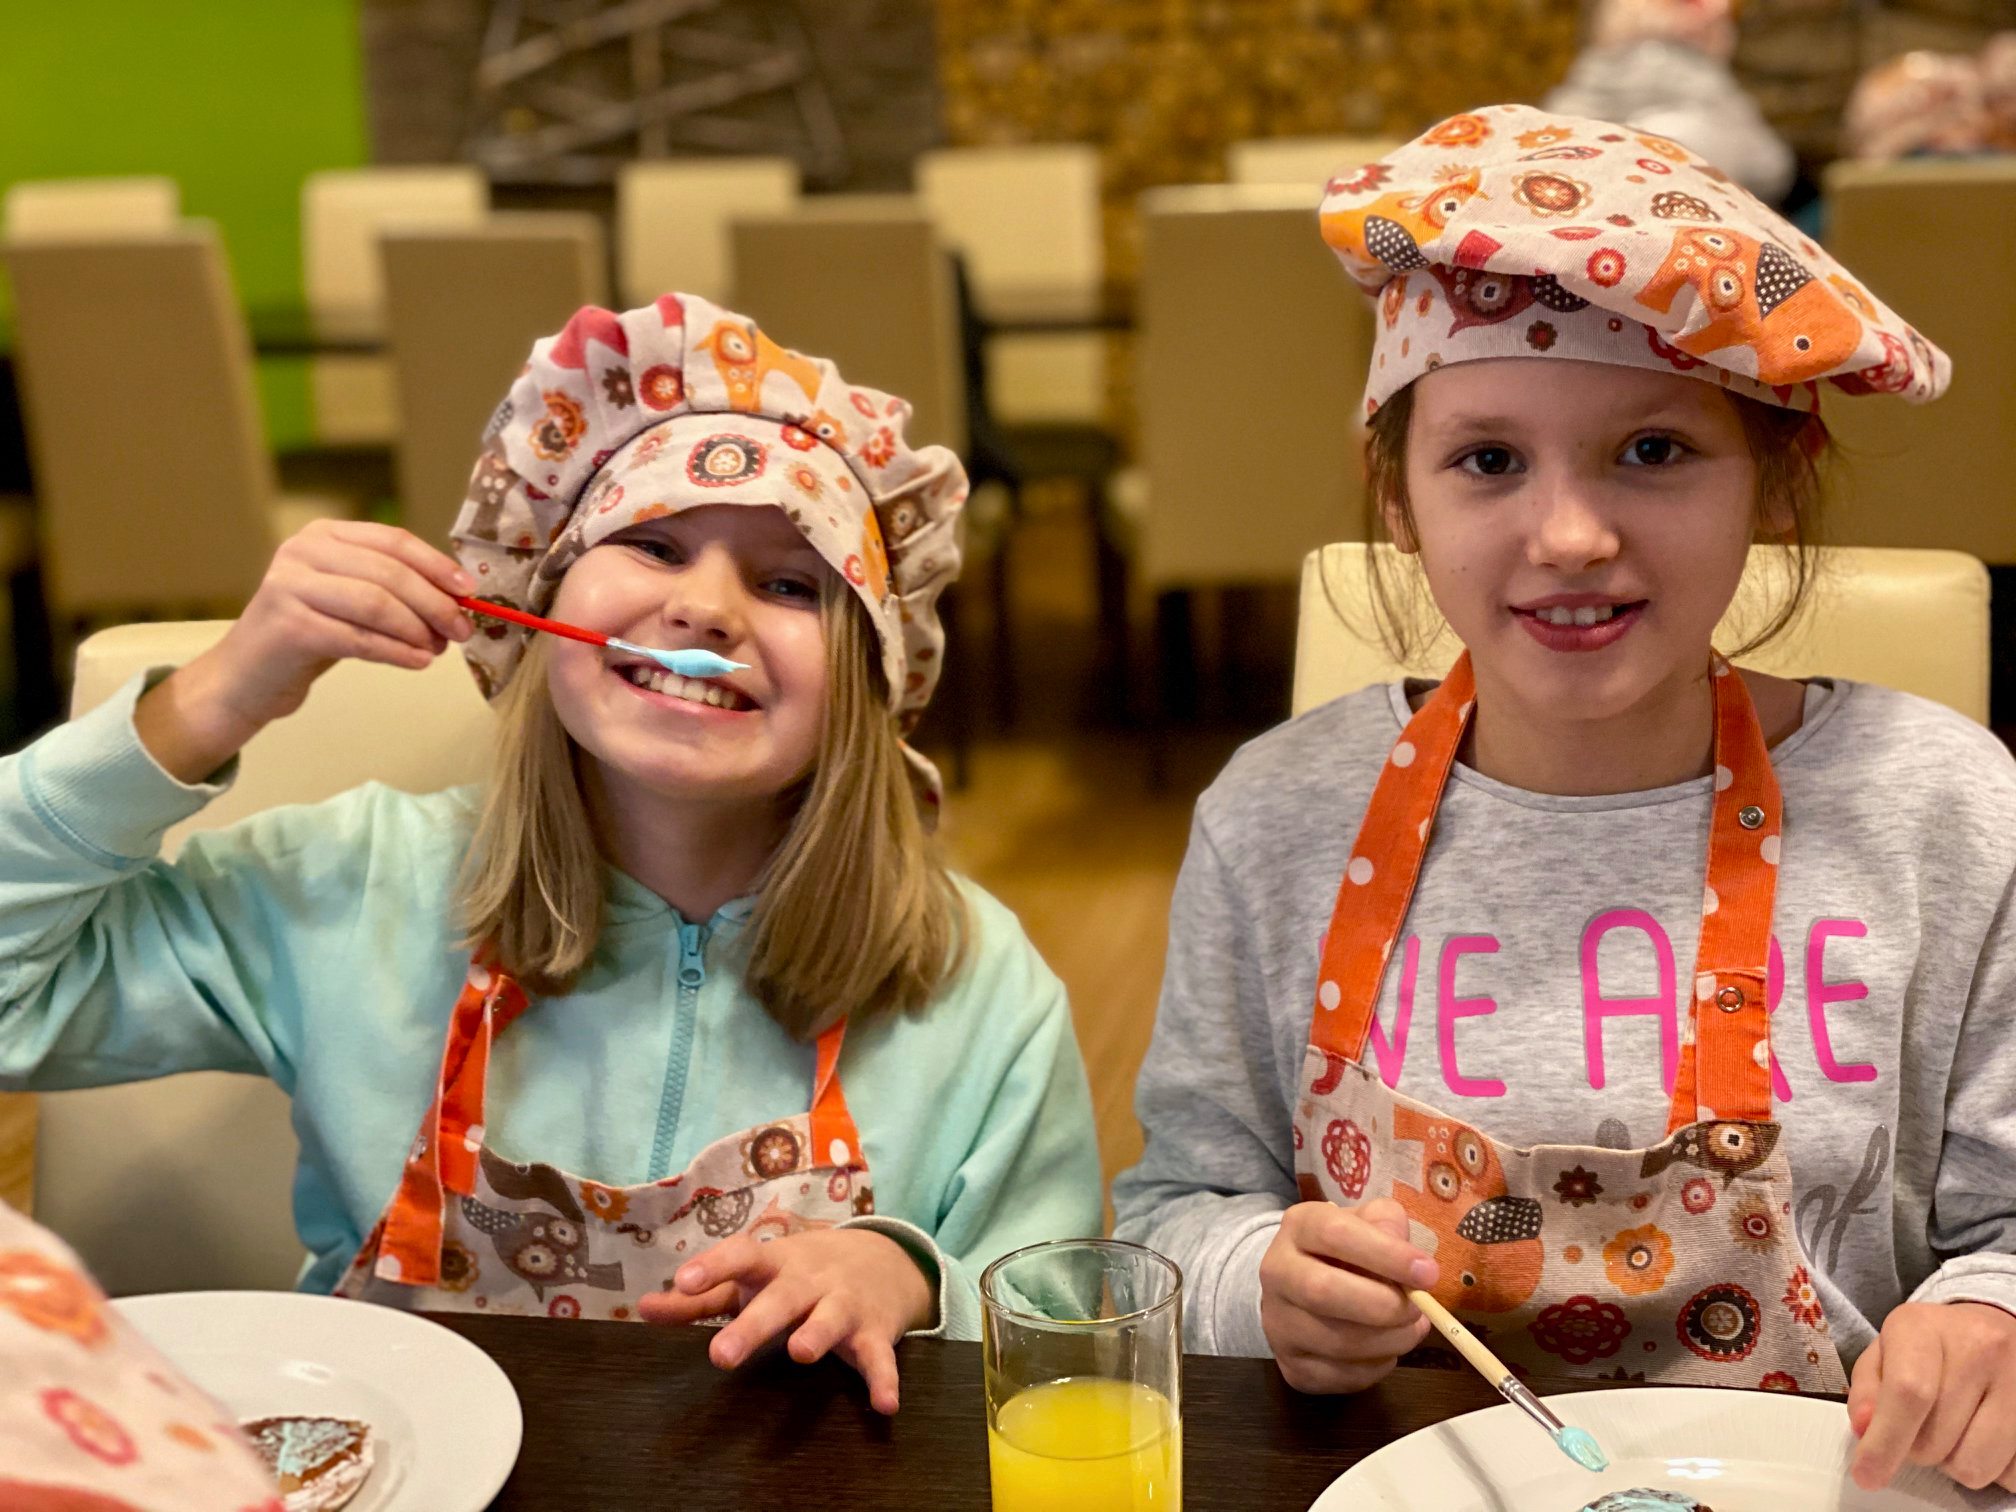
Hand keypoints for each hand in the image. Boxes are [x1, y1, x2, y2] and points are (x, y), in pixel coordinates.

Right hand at [135, 521, 474, 781]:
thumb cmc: (309, 635)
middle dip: (434, 603)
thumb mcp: (352, 600)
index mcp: (324, 534)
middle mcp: (302, 551)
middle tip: (461, 630)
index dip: (437, 566)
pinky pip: (358, 639)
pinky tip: (418, 662)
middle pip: (389, 573)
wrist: (249, 676)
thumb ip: (395, 591)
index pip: (393, 541)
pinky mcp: (287, 625)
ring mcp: (290, 585)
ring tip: (438, 649)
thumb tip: (458, 601)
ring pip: (376, 604)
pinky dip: (396, 652)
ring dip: (417, 630)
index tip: (469, 592)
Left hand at [638, 1229, 934, 1414]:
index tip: (684, 1281)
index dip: (714, 1268)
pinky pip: (879, 1357)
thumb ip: (701, 1298)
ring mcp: (844, 1305)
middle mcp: (809, 1281)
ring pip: (831, 1318)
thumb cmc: (799, 1274)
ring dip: (818, 1334)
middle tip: (721, 1356)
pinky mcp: (874, 1333)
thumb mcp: (753, 1278)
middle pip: (781, 1298)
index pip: (742, 1257)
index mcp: (774, 1264)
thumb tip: (642, 1308)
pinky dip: (884, 1379)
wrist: (885, 1260)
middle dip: (754, 1325)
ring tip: (801, 1353)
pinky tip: (884, 1404)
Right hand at [1259, 1196, 1439, 1393]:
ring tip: (1410, 1329)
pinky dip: (1376, 1367)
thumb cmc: (1346, 1251)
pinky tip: (1385, 1349)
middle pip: (1324, 1291)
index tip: (1428, 1273)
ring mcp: (1278, 1323)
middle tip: (1418, 1309)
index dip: (1386, 1255)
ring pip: (1337, 1341)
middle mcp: (1277, 1272)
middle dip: (1384, 1305)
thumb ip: (1389, 1227)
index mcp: (1298, 1226)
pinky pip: (1341, 1376)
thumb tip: (1413, 1266)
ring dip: (1390, 1341)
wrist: (1300, 1289)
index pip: (1335, 1234)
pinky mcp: (1290, 1365)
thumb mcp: (1367, 1222)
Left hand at [1849, 1301, 2015, 1491]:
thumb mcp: (1885, 1352)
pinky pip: (2009, 1476)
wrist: (1992, 1328)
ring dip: (1955, 1463)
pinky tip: (1986, 1437)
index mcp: (1925, 1327)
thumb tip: (1864, 1428)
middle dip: (1917, 1451)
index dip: (1884, 1443)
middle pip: (1935, 1442)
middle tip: (1922, 1428)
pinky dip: (1993, 1469)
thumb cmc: (1928, 1346)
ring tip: (1955, 1431)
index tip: (1866, 1476)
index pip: (1908, 1392)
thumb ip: (1867, 1390)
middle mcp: (1980, 1349)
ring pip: (1973, 1467)